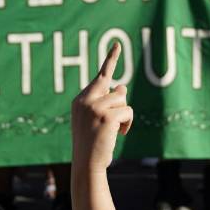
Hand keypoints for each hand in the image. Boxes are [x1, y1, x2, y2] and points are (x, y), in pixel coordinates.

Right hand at [71, 42, 133, 174]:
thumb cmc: (92, 144)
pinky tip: (119, 134)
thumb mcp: (96, 119)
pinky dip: (127, 124)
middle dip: (121, 103)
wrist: (86, 164)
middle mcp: (86, 100)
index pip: (101, 77)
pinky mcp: (107, 117)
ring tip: (114, 130)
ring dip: (124, 116)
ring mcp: (95, 107)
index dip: (111, 60)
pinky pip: (128, 112)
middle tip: (115, 121)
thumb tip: (121, 87)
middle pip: (117, 89)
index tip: (118, 45)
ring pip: (124, 101)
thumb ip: (106, 102)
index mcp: (80, 100)